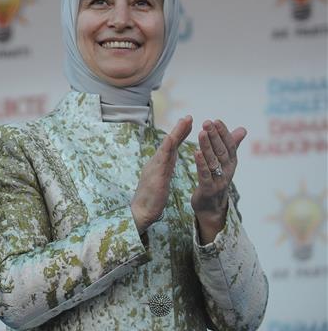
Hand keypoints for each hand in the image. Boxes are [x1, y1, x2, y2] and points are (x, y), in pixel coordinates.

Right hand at [131, 116, 192, 233]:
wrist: (141, 213)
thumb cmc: (151, 198)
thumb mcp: (161, 179)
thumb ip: (165, 167)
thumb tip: (171, 158)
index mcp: (159, 164)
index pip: (172, 147)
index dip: (180, 134)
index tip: (188, 122)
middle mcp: (155, 163)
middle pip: (169, 143)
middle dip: (179, 129)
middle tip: (188, 116)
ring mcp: (154, 168)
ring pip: (166, 148)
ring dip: (175, 134)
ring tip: (183, 123)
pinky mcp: (155, 177)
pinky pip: (161, 161)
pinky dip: (166, 148)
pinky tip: (171, 140)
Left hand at [191, 119, 245, 243]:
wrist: (211, 207)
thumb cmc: (217, 180)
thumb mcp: (225, 162)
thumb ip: (232, 145)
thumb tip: (243, 129)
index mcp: (231, 163)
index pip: (229, 145)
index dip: (223, 133)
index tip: (216, 120)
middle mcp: (228, 171)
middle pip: (222, 151)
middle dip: (215, 136)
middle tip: (207, 122)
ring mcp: (219, 181)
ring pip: (214, 161)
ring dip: (207, 146)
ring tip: (201, 133)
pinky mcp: (208, 189)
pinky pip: (205, 175)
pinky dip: (201, 163)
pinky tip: (195, 152)